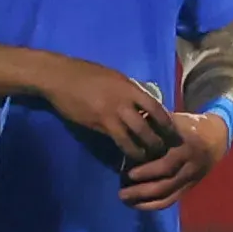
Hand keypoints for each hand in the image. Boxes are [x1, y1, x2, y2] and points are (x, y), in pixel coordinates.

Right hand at [38, 55, 179, 160]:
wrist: (60, 78)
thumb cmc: (86, 74)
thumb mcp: (114, 77)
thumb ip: (130, 90)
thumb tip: (144, 103)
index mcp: (130, 88)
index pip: (156, 108)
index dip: (166, 122)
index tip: (173, 132)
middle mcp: (123, 103)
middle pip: (147, 127)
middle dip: (157, 141)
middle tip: (164, 150)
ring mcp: (110, 115)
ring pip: (132, 138)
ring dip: (142, 150)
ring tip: (147, 158)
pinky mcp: (97, 125)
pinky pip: (116, 140)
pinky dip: (125, 148)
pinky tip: (128, 155)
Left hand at [119, 108, 232, 209]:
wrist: (214, 138)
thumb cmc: (187, 126)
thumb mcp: (173, 120)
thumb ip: (152, 125)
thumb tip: (127, 131)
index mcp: (185, 145)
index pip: (167, 161)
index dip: (147, 170)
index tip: (127, 173)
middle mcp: (189, 163)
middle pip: (166, 181)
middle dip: (142, 189)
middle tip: (121, 191)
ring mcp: (190, 177)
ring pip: (168, 193)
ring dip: (144, 199)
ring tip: (124, 198)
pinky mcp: (188, 187)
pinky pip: (171, 200)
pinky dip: (153, 205)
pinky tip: (136, 205)